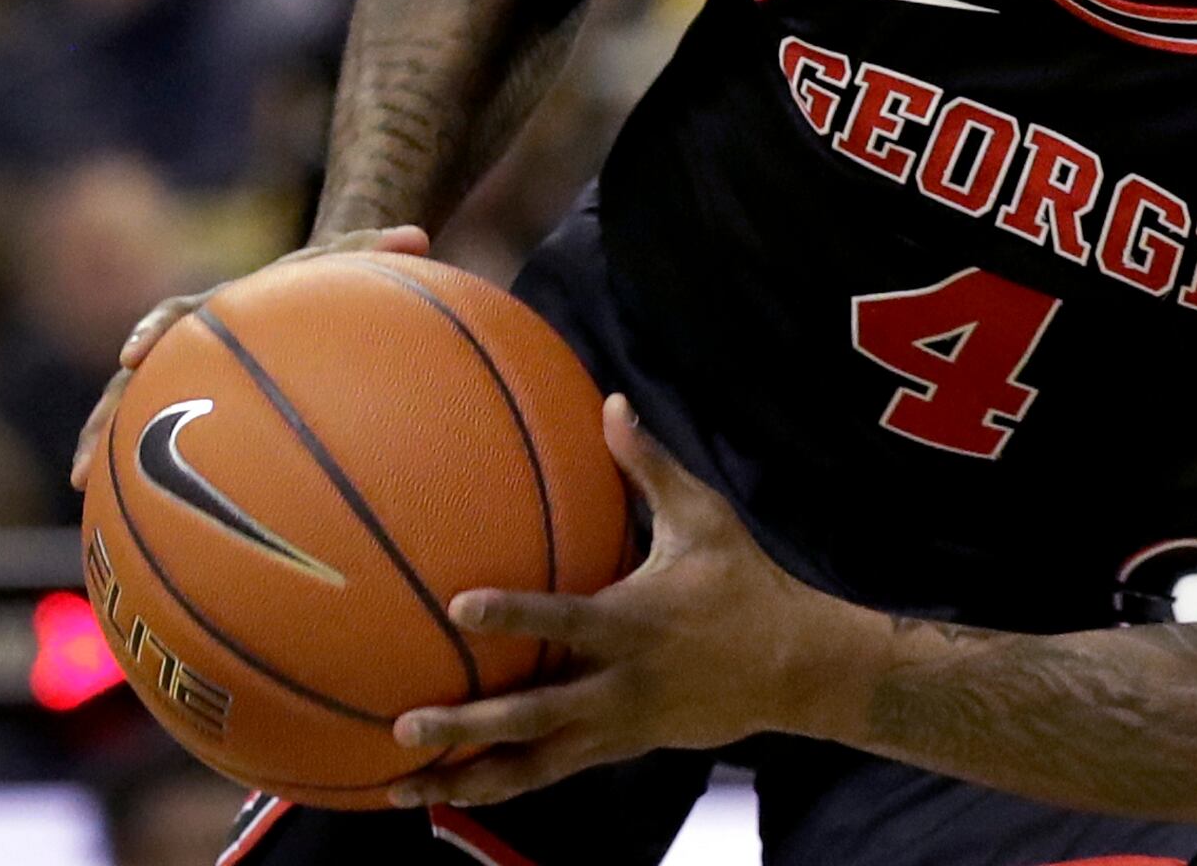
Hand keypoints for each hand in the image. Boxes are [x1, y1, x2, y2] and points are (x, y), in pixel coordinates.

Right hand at [70, 224, 429, 491]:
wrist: (300, 290)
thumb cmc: (325, 280)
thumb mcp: (348, 259)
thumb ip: (376, 248)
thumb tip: (420, 232)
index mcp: (215, 307)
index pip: (175, 314)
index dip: (152, 331)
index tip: (133, 354)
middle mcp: (184, 344)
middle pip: (131, 378)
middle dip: (106, 412)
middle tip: (88, 454)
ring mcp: (179, 378)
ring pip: (128, 413)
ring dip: (102, 447)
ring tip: (80, 489)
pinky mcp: (190, 409)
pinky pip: (160, 444)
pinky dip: (144, 474)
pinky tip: (133, 519)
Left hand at [391, 397, 862, 807]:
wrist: (794, 669)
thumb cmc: (743, 584)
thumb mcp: (706, 519)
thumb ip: (649, 467)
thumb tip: (610, 402)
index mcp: (634, 623)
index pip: (565, 620)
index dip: (514, 615)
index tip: (458, 606)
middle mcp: (618, 683)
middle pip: (534, 715)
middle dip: (470, 725)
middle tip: (408, 724)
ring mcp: (615, 726)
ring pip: (533, 764)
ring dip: (468, 779)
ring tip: (402, 789)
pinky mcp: (616, 749)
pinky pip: (546, 774)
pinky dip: (496, 788)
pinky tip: (445, 794)